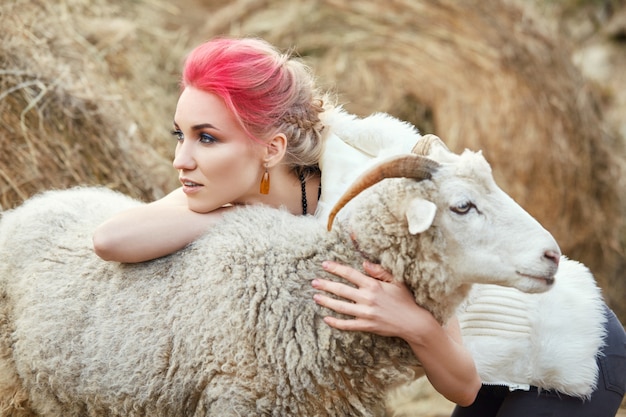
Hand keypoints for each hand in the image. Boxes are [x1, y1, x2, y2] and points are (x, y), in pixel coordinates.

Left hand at [312, 260, 435, 338]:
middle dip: (326, 285)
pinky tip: (326, 318)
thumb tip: (364, 263)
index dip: (336, 268)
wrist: (413, 322)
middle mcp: (367, 298)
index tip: (324, 265)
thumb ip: (379, 271)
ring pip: (341, 307)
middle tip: (314, 282)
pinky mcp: (366, 326)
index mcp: (373, 285)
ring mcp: (366, 313)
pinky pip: (347, 325)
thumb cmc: (405, 300)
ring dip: (326, 301)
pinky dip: (336, 322)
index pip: (350, 274)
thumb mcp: (396, 281)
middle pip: (341, 290)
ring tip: (316, 297)